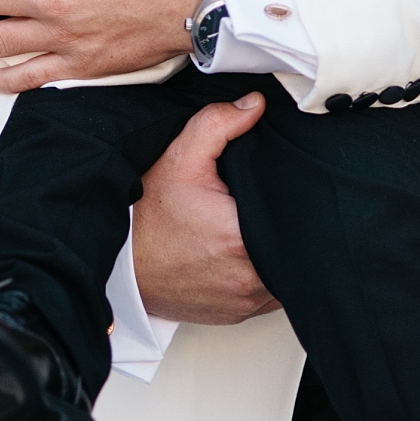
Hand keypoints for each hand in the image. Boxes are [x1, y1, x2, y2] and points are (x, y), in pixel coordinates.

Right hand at [132, 94, 281, 324]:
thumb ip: (218, 124)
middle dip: (290, 227)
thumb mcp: (179, 159)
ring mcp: (245, 302)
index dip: (300, 203)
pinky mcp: (238, 315)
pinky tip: (247, 254)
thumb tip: (255, 105)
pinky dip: (265, 275)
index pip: (298, 221)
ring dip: (280, 253)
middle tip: (270, 206)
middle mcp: (248, 278)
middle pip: (296, 249)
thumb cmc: (146, 217)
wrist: (119, 265)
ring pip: (288, 275)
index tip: (288, 190)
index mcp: (240, 239)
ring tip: (260, 228)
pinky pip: (270, 296)